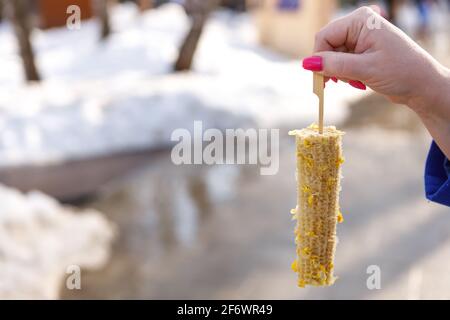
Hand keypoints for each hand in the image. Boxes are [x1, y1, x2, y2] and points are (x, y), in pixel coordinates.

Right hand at [303, 6, 449, 117]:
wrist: (422, 85)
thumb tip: (307, 63)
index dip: (319, 58)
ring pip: (332, 56)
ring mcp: (360, 37)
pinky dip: (346, 75)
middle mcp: (359, 25)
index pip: (324, 37)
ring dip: (339, 73)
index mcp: (360, 20)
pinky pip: (341, 62)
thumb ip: (333, 65)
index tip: (321, 80)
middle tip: (339, 84)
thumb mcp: (363, 69)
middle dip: (331, 67)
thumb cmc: (400, 72)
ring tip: (356, 83)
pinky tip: (359, 82)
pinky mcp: (362, 50)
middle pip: (327, 46)